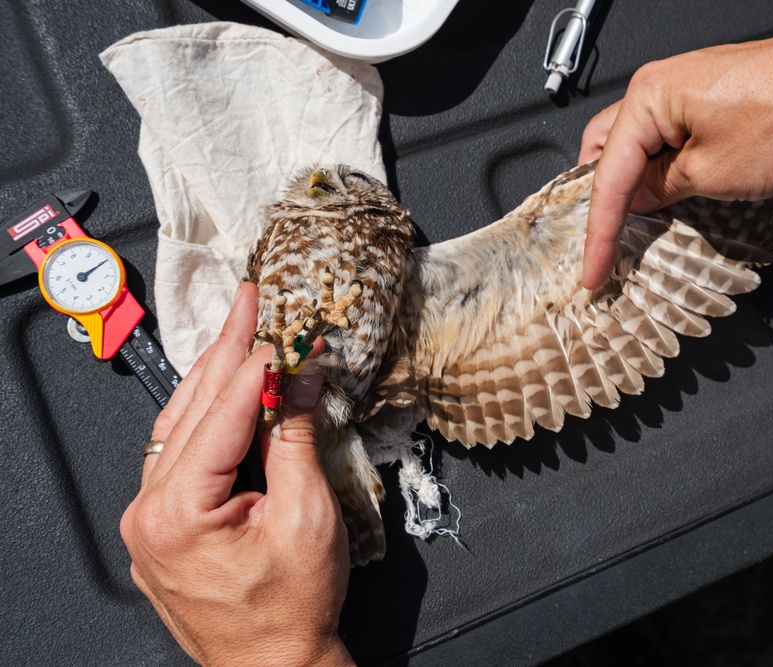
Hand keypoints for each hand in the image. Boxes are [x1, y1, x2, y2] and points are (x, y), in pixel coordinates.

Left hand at [120, 282, 354, 666]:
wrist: (275, 666)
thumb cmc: (291, 609)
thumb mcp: (307, 515)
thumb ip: (296, 436)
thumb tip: (301, 376)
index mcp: (176, 512)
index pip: (221, 413)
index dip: (257, 364)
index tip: (283, 326)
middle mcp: (148, 512)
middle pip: (192, 409)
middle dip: (226, 351)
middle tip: (248, 301)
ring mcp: (149, 520)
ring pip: (180, 426)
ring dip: (213, 378)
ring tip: (239, 332)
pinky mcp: (163, 525)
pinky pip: (180, 454)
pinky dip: (207, 418)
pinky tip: (224, 391)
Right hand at [579, 31, 772, 288]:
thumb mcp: (711, 175)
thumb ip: (661, 189)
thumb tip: (639, 198)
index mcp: (649, 96)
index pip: (607, 174)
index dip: (598, 231)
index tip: (594, 268)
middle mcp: (663, 81)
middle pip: (610, 147)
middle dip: (605, 195)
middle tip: (609, 238)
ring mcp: (691, 83)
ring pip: (643, 139)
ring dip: (640, 179)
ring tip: (651, 218)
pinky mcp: (716, 92)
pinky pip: (673, 131)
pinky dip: (668, 162)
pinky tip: (682, 187)